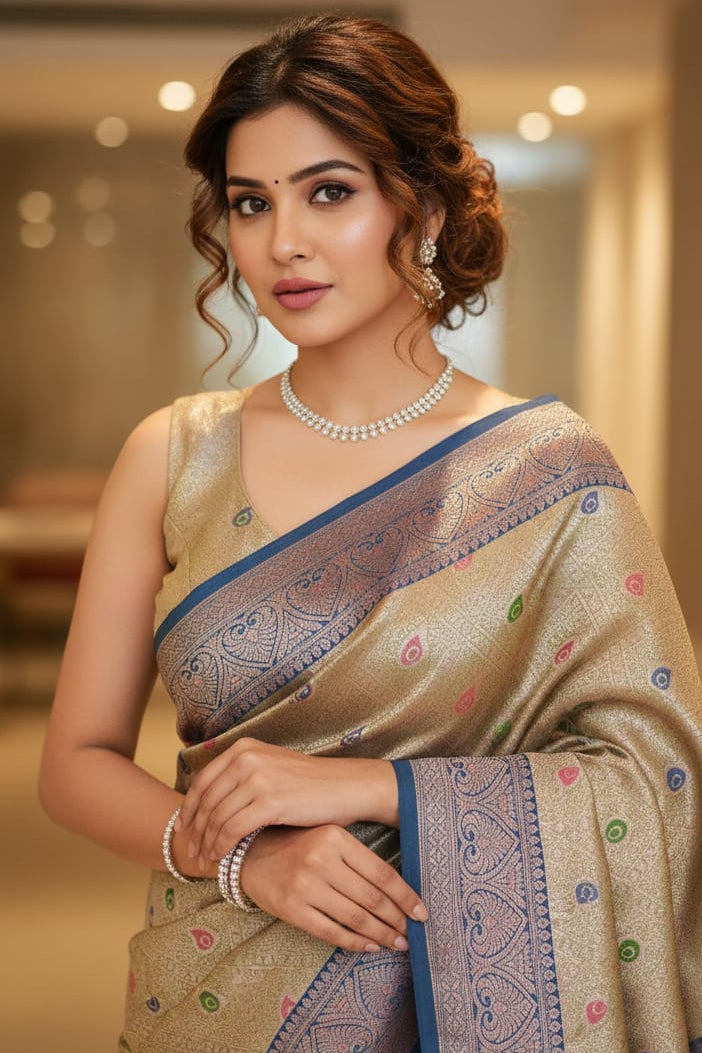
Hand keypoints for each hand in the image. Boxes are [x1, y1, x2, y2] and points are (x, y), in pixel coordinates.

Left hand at [175, 737, 398, 867]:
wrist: (347, 786)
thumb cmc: (311, 784)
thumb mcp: (271, 768)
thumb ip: (243, 778)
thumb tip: (211, 804)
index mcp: (245, 748)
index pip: (203, 781)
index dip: (189, 808)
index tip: (182, 829)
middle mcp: (247, 758)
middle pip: (206, 800)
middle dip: (194, 830)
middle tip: (190, 852)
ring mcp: (258, 778)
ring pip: (216, 817)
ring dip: (206, 842)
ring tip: (204, 860)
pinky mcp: (269, 801)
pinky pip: (232, 829)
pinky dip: (222, 847)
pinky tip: (221, 858)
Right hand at [240, 824, 426, 952]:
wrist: (249, 853)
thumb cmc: (297, 844)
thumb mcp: (328, 836)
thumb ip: (358, 857)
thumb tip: (398, 890)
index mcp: (336, 837)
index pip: (382, 873)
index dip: (406, 897)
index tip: (422, 913)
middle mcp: (322, 860)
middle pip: (372, 899)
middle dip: (398, 921)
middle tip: (412, 934)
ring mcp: (305, 886)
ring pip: (356, 918)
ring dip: (381, 935)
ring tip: (398, 944)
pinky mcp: (292, 909)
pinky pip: (332, 932)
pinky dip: (355, 942)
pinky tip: (369, 946)